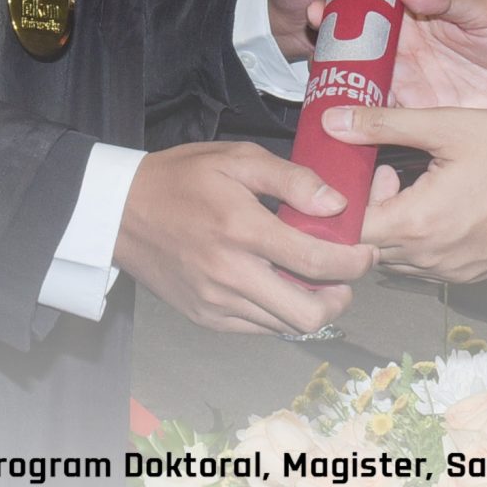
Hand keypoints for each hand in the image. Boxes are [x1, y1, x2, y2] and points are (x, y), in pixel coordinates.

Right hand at [114, 140, 374, 336]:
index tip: (367, 253)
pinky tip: (281, 286)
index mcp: (241, 229)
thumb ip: (291, 179)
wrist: (119, 212)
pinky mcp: (206, 318)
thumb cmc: (181, 178)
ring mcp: (216, 303)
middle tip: (346, 275)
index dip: (355, 263)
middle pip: (308, 314)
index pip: (316, 262)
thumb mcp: (237, 157)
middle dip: (340, 297)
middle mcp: (230, 274)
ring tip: (317, 280)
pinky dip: (280, 313)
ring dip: (312, 307)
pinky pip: (259, 329)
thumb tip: (337, 204)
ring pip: (286, 326)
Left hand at [339, 104, 486, 283]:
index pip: (349, 229)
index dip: (351, 197)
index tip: (375, 167)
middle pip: (369, 246)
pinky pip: (427, 265)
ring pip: (396, 259)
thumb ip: (385, 125)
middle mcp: (430, 260)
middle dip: (371, 209)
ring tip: (420, 185)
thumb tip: (333, 121)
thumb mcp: (449, 127)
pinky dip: (421, 239)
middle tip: (395, 170)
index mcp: (418, 224)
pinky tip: (445, 204)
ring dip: (394, 226)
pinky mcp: (471, 275)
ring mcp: (452, 273)